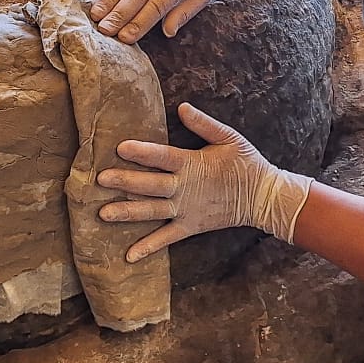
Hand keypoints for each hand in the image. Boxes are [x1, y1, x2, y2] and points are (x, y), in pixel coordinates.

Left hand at [98, 103, 312, 262]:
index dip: (142, 152)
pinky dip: (148, 247)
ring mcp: (186, 210)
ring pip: (152, 211)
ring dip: (128, 212)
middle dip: (125, 181)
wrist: (262, 197)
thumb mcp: (228, 137)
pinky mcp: (190, 226)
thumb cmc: (245, 163)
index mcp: (193, 164)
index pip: (163, 156)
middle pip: (151, 185)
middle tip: (101, 179)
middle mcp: (185, 188)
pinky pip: (167, 238)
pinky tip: (129, 255)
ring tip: (103, 214)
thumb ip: (203, 124)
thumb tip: (181, 107)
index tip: (121, 147)